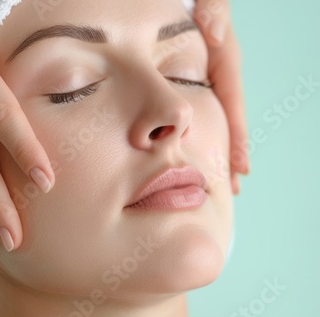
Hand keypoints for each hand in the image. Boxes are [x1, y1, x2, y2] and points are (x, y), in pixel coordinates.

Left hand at [194, 0, 249, 193]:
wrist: (186, 1)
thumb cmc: (199, 2)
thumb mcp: (210, 3)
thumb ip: (215, 13)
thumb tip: (215, 35)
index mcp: (224, 62)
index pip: (233, 106)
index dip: (237, 138)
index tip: (241, 168)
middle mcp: (219, 75)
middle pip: (227, 121)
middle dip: (231, 154)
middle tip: (233, 188)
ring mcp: (207, 81)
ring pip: (213, 120)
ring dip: (216, 150)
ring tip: (217, 180)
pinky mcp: (193, 82)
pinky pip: (198, 112)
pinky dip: (199, 134)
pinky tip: (192, 153)